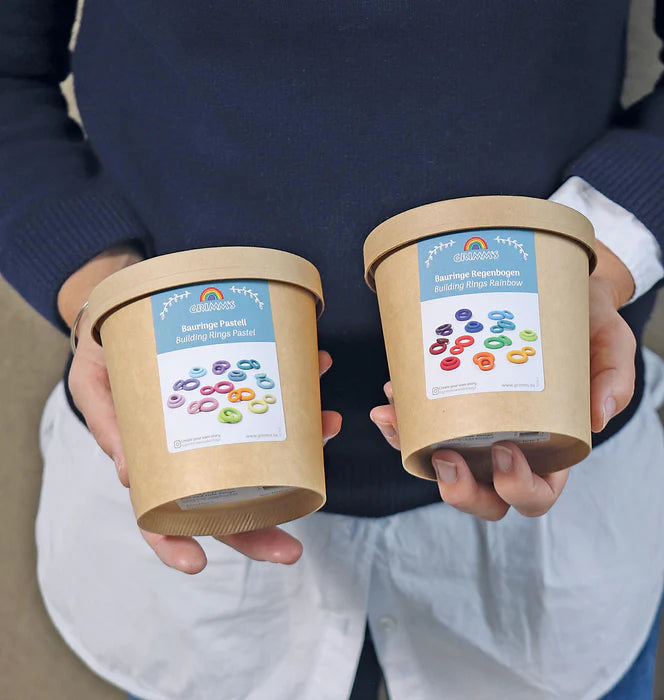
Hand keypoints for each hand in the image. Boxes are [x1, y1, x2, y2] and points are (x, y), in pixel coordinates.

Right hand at [59, 248, 341, 572]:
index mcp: (154, 461)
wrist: (127, 311)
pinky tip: (317, 367)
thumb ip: (109, 426)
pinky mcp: (241, 391)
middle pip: (227, 504)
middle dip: (262, 526)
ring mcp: (223, 425)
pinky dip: (298, 385)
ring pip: (265, 452)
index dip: (174, 543)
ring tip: (329, 423)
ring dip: (303, 444)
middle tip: (293, 551)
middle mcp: (194, 453)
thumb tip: (128, 476)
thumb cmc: (105, 356)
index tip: (196, 566)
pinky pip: (274, 397)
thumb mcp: (95, 386)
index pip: (161, 515)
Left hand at [370, 242, 635, 520]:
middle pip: (483, 497)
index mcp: (551, 450)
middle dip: (459, 490)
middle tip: (445, 457)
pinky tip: (390, 400)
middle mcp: (509, 449)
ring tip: (393, 419)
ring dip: (411, 451)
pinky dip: (400, 423)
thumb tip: (598, 417)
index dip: (518, 488)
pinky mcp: (448, 408)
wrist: (550, 290)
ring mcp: (473, 432)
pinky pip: (419, 430)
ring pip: (440, 466)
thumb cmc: (585, 326)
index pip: (535, 493)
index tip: (505, 449)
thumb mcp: (612, 344)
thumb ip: (614, 379)